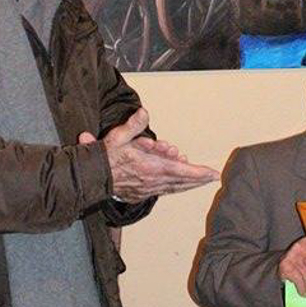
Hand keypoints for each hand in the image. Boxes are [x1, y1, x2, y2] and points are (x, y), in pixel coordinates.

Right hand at [81, 109, 218, 202]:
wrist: (91, 179)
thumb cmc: (104, 158)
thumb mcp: (118, 137)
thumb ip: (133, 125)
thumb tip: (144, 112)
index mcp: (150, 167)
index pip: (181, 171)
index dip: (199, 173)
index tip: (213, 173)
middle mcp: (152, 181)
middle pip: (182, 181)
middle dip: (199, 178)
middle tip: (213, 176)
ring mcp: (147, 189)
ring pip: (174, 187)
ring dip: (189, 183)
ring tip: (201, 180)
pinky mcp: (141, 193)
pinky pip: (164, 191)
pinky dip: (175, 187)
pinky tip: (180, 186)